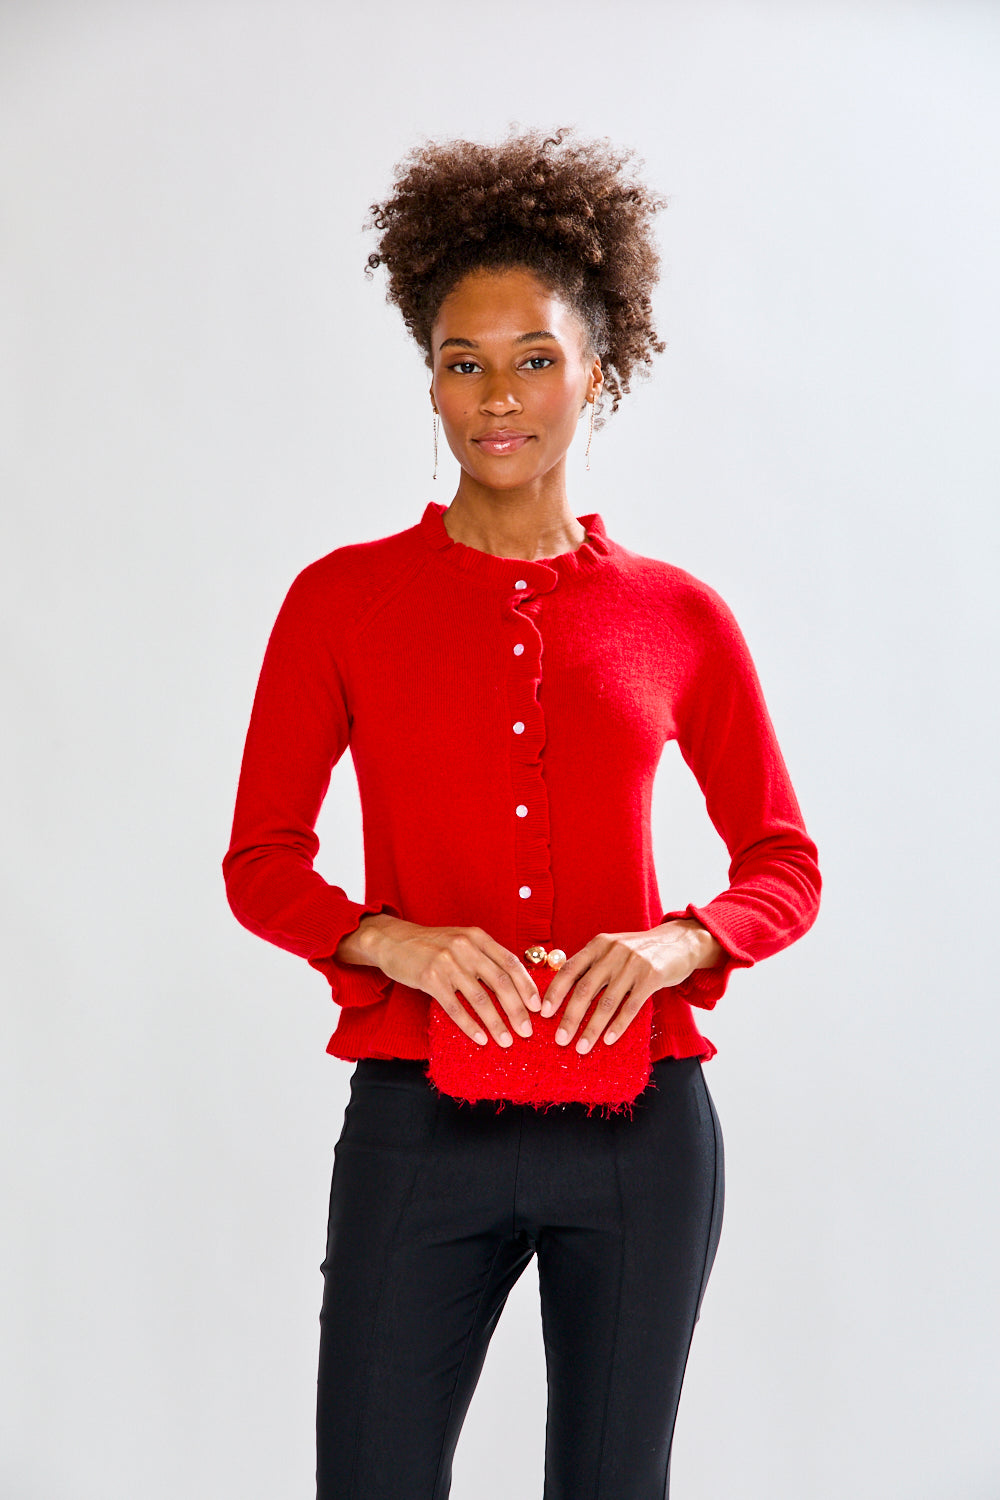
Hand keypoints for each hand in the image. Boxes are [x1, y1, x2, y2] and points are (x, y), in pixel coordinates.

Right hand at [340, 915, 541, 1047]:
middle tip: (527, 1030)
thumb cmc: (432, 945)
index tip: (537, 1007)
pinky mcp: (430, 978)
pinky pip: (455, 1007)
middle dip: (517, 1009)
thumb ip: (484, 957)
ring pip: (480, 998)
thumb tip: (515, 985)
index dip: (526, 986)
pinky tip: (480, 1038)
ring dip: (496, 1022)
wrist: (394, 941)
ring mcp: (447, 962)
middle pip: (500, 982)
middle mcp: (465, 947)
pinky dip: (470, 1025)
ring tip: (507, 1041)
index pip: (510, 963)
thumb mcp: (462, 941)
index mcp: (478, 937)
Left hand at [538, 921, 722, 1052]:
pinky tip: (608, 1040)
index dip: (555, 992)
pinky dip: (618, 1026)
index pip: (570, 969)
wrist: (679, 942)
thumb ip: (592, 964)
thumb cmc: (639, 951)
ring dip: (592, 1028)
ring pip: (607, 1002)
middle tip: (560, 1039)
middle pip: (585, 989)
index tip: (543, 1013)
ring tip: (581, 1047)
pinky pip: (631, 1007)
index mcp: (598, 944)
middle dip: (570, 1017)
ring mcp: (633, 964)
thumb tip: (562, 990)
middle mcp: (613, 952)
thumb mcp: (612, 949)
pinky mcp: (652, 977)